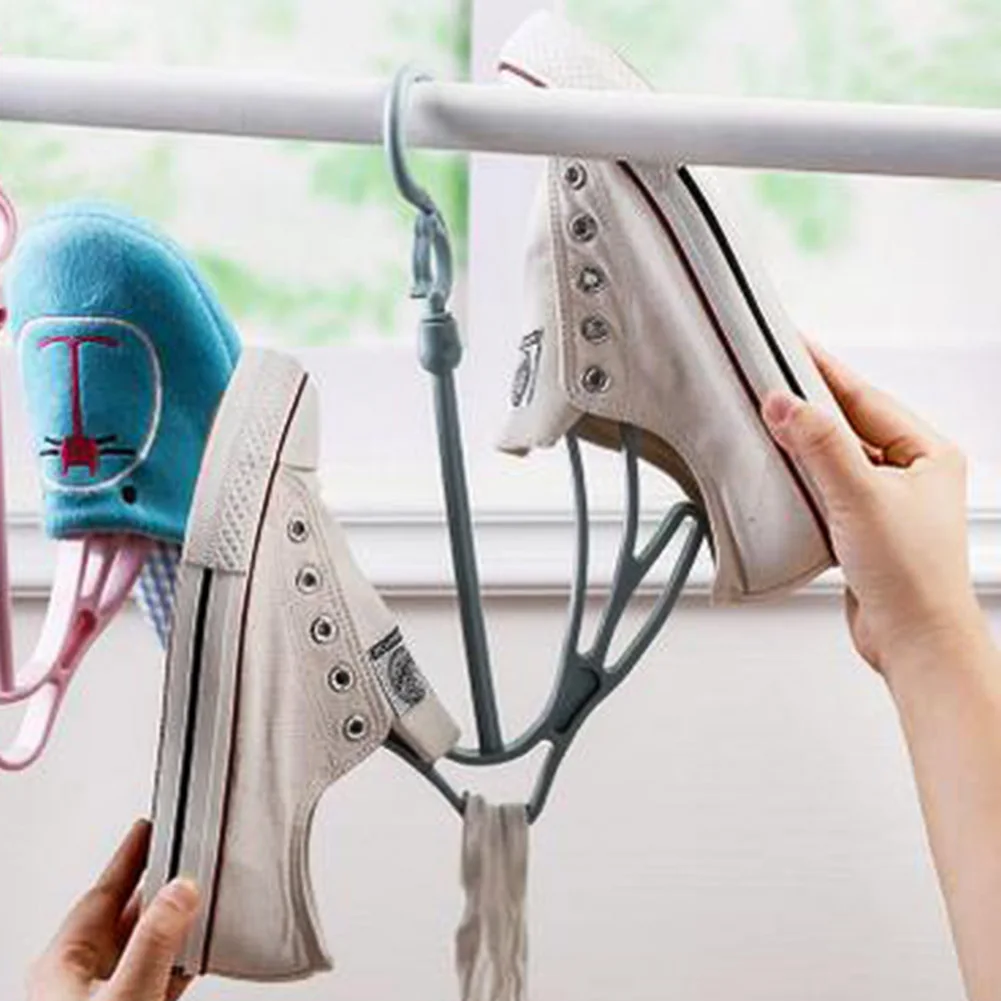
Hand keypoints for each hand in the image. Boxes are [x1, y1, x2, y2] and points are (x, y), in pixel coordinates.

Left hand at [28, 819, 199, 1000]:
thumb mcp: (127, 992)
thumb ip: (154, 940)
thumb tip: (180, 890)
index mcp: (61, 966)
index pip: (100, 893)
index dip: (128, 856)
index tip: (147, 827)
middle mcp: (75, 983)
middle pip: (121, 917)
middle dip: (154, 884)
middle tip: (180, 855)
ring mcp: (99, 1000)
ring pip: (138, 947)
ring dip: (168, 924)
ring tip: (195, 900)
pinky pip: (152, 975)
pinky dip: (175, 958)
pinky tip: (193, 953)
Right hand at [761, 343, 986, 681]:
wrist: (913, 641)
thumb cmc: (912, 576)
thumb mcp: (862, 497)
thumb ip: (821, 446)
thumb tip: (786, 404)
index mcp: (928, 454)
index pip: (866, 397)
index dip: (825, 371)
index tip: (790, 346)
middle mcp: (910, 474)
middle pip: (847, 424)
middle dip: (807, 407)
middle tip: (766, 383)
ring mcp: (885, 502)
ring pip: (834, 459)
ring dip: (801, 446)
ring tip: (766, 425)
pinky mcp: (862, 529)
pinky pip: (825, 490)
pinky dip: (800, 481)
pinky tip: (778, 477)